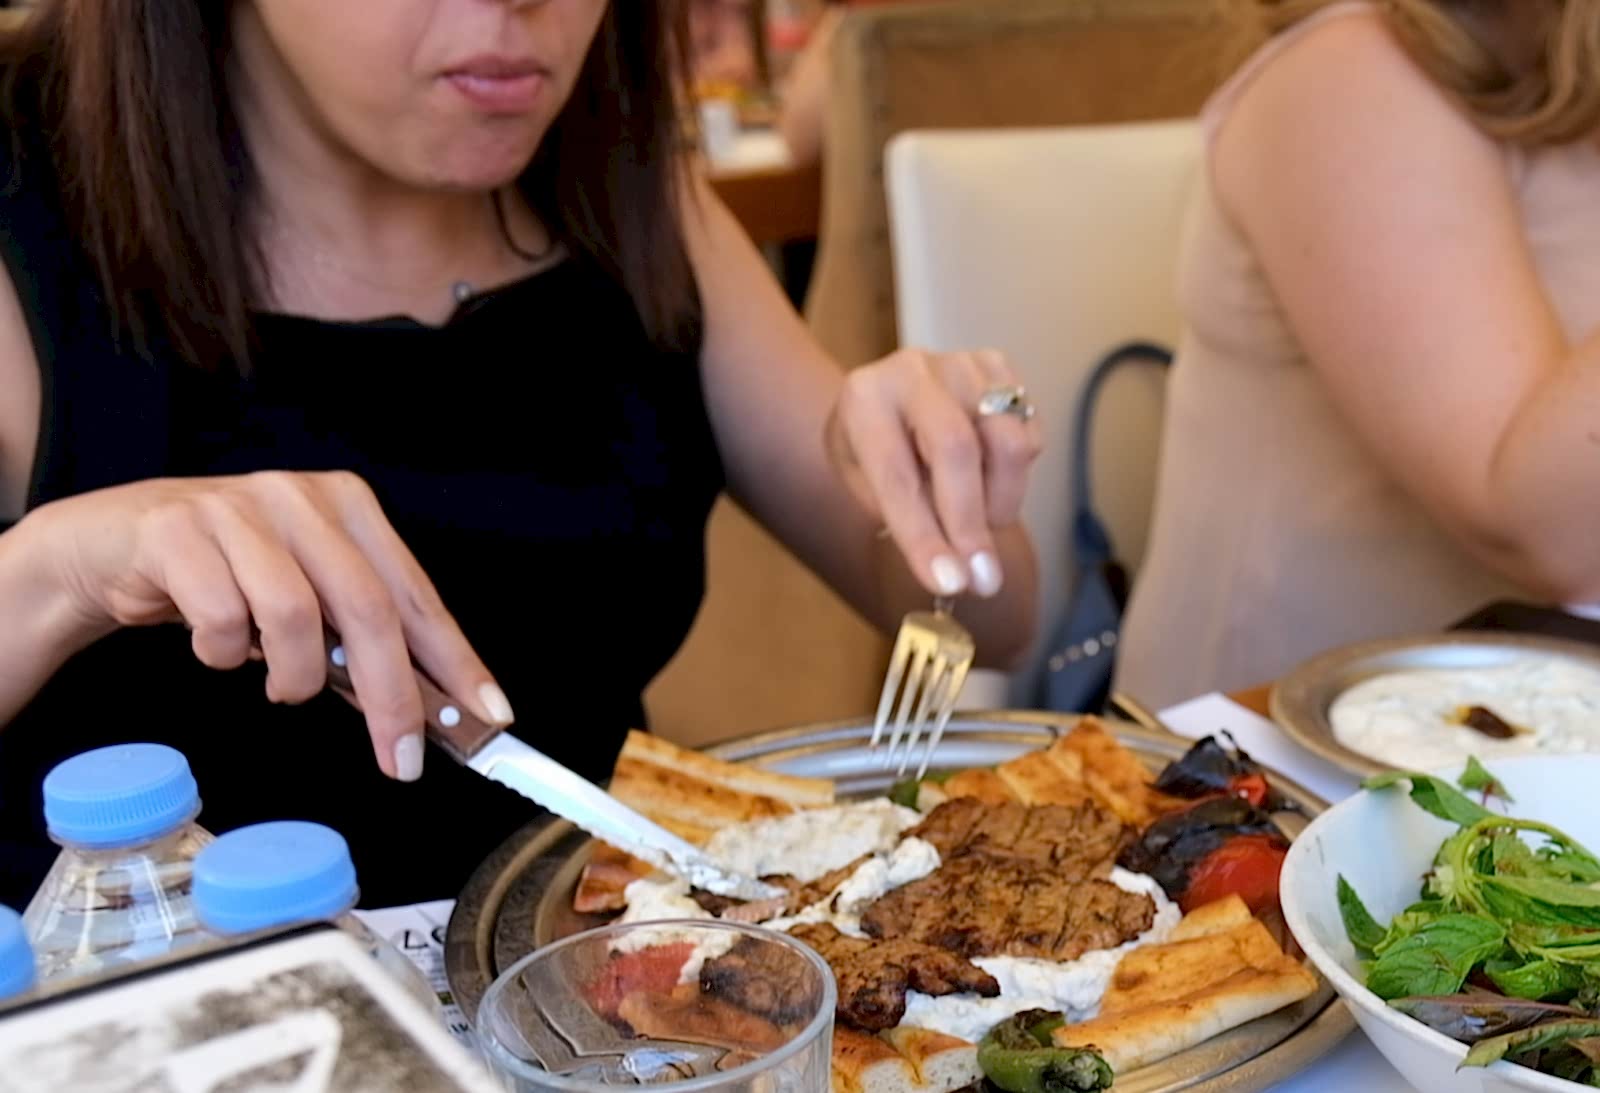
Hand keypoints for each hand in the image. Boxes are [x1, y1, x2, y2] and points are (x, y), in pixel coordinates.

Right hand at [27, 471, 510, 779]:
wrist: (110, 545)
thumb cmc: (224, 576)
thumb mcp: (303, 595)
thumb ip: (358, 637)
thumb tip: (423, 709)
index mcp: (349, 507)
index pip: (416, 595)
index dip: (455, 660)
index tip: (487, 715)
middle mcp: (301, 499)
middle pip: (367, 608)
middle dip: (390, 696)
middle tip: (398, 758)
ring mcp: (237, 509)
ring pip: (294, 614)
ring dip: (291, 675)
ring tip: (277, 685)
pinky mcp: (177, 532)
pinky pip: (221, 619)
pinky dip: (224, 655)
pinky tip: (217, 648)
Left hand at [826, 348, 1041, 597]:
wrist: (890, 405)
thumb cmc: (874, 456)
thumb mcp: (869, 489)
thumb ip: (910, 522)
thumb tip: (959, 575)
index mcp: (863, 399)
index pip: (896, 475)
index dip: (924, 535)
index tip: (949, 584)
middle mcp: (911, 369)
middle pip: (957, 449)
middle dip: (971, 523)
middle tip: (983, 579)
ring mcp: (960, 363)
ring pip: (1008, 442)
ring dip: (1001, 502)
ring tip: (979, 521)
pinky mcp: (999, 366)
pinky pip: (1030, 431)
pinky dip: (1017, 474)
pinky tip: (988, 480)